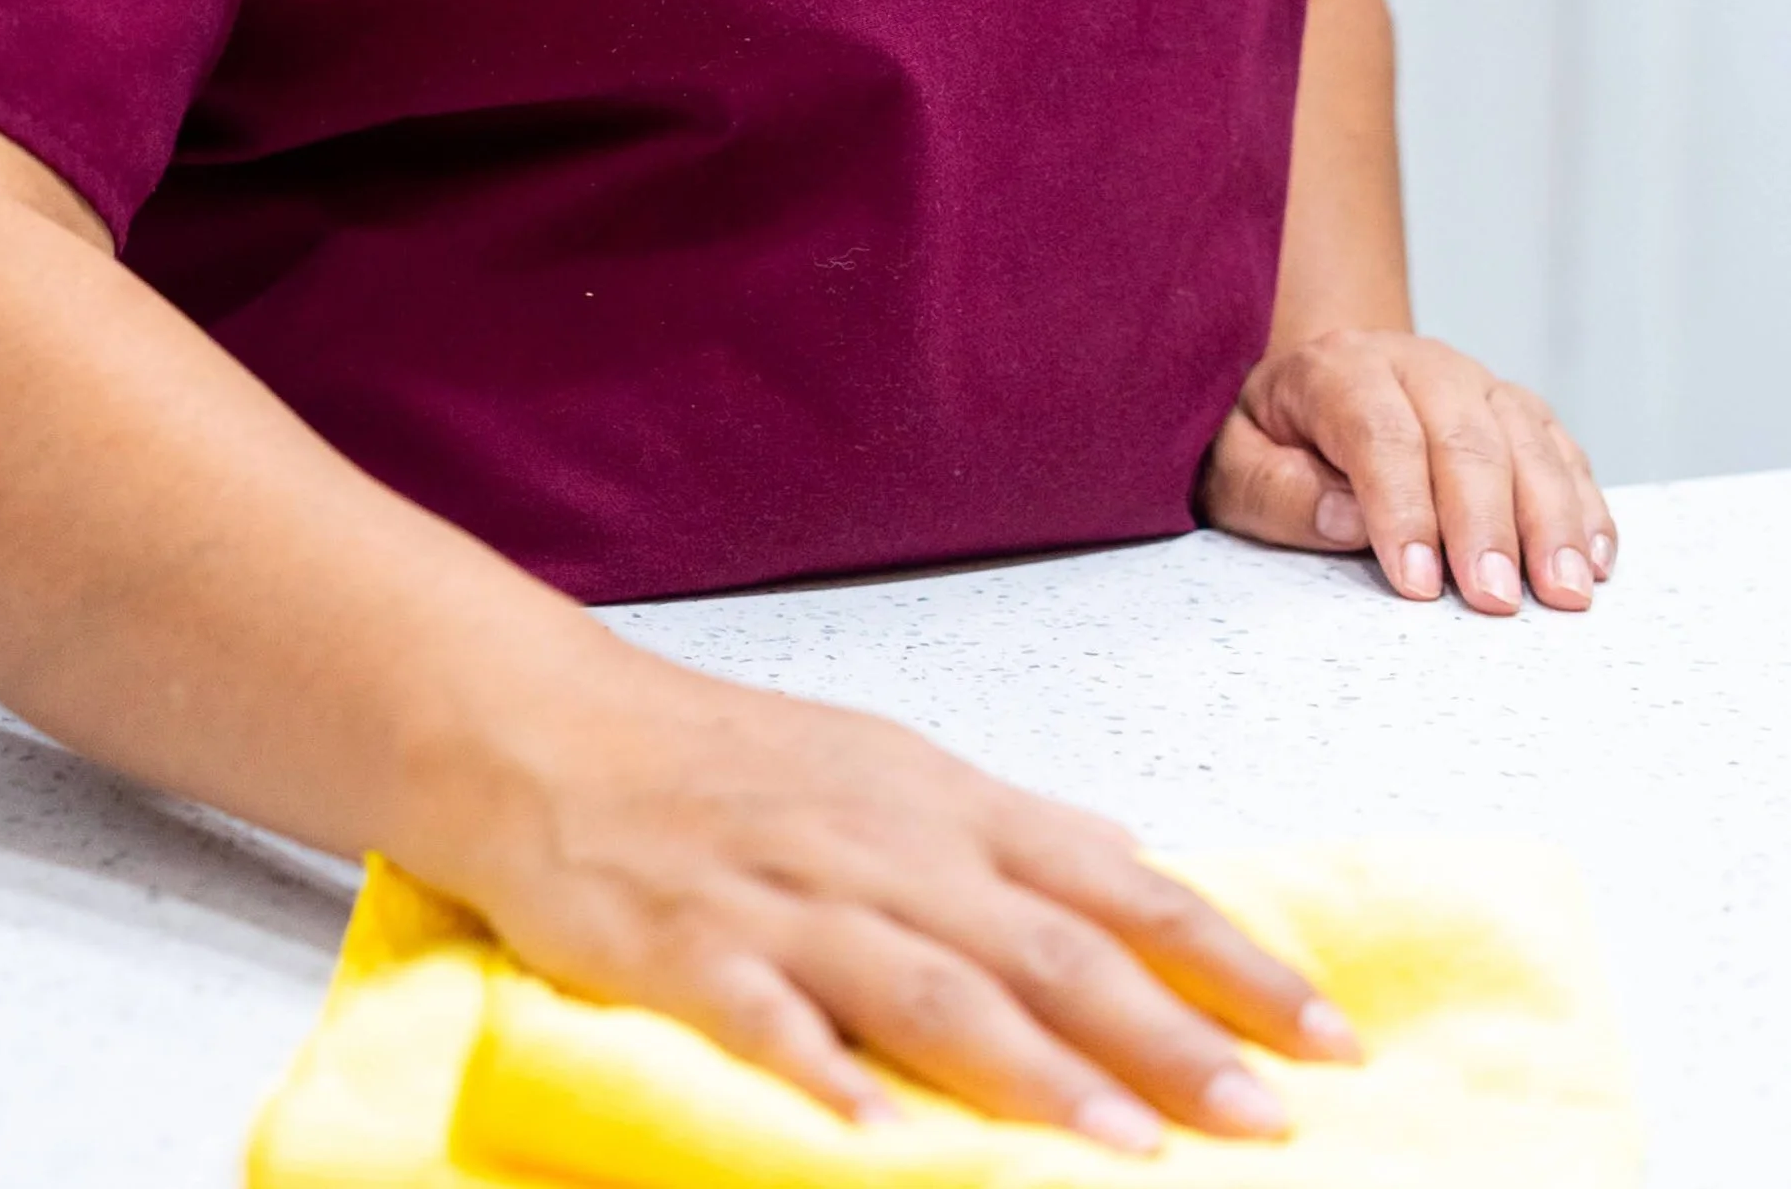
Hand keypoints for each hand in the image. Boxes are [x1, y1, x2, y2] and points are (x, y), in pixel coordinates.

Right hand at [415, 639, 1359, 1153]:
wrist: (547, 730)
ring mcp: (787, 898)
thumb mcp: (888, 772)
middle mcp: (886, 847)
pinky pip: (767, 1017)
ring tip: (1127, 1149)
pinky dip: (826, 1076)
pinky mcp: (687, 946)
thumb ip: (1011, 835)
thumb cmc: (724, 761)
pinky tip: (880, 1138)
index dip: (1228, 958)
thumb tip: (1138, 868)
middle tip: (1271, 1116)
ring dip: (1035, 1070)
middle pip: (1048, 945)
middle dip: (1167, 1035)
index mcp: (943, 805)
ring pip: (931, 986)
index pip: (1119, 884)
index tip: (1329, 1032)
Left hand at [1200, 328, 1616, 612]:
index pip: (1379, 434)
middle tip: (1496, 600)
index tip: (1417, 583)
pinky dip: (1584, 502)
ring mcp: (1475, 383)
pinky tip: (1595, 559)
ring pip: (1525, 439)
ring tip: (1564, 591)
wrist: (1310, 390)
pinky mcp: (1515, 413)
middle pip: (1464, 437)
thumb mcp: (1233, 465)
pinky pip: (1560, 449)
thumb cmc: (1269, 441)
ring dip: (1552, 518)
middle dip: (1485, 522)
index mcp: (1337, 370)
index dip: (1402, 509)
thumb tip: (1348, 520)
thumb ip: (1276, 491)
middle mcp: (1416, 364)